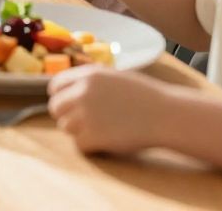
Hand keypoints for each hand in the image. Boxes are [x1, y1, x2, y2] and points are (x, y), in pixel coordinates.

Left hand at [48, 65, 170, 155]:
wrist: (166, 115)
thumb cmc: (145, 96)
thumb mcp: (114, 77)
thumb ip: (90, 81)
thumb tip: (69, 91)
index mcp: (87, 75)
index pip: (55, 86)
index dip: (61, 96)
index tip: (69, 105)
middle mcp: (82, 92)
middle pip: (56, 108)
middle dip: (67, 115)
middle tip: (84, 122)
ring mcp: (86, 114)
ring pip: (65, 127)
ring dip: (78, 131)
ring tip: (99, 130)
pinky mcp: (94, 136)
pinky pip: (79, 144)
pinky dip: (89, 146)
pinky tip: (104, 142)